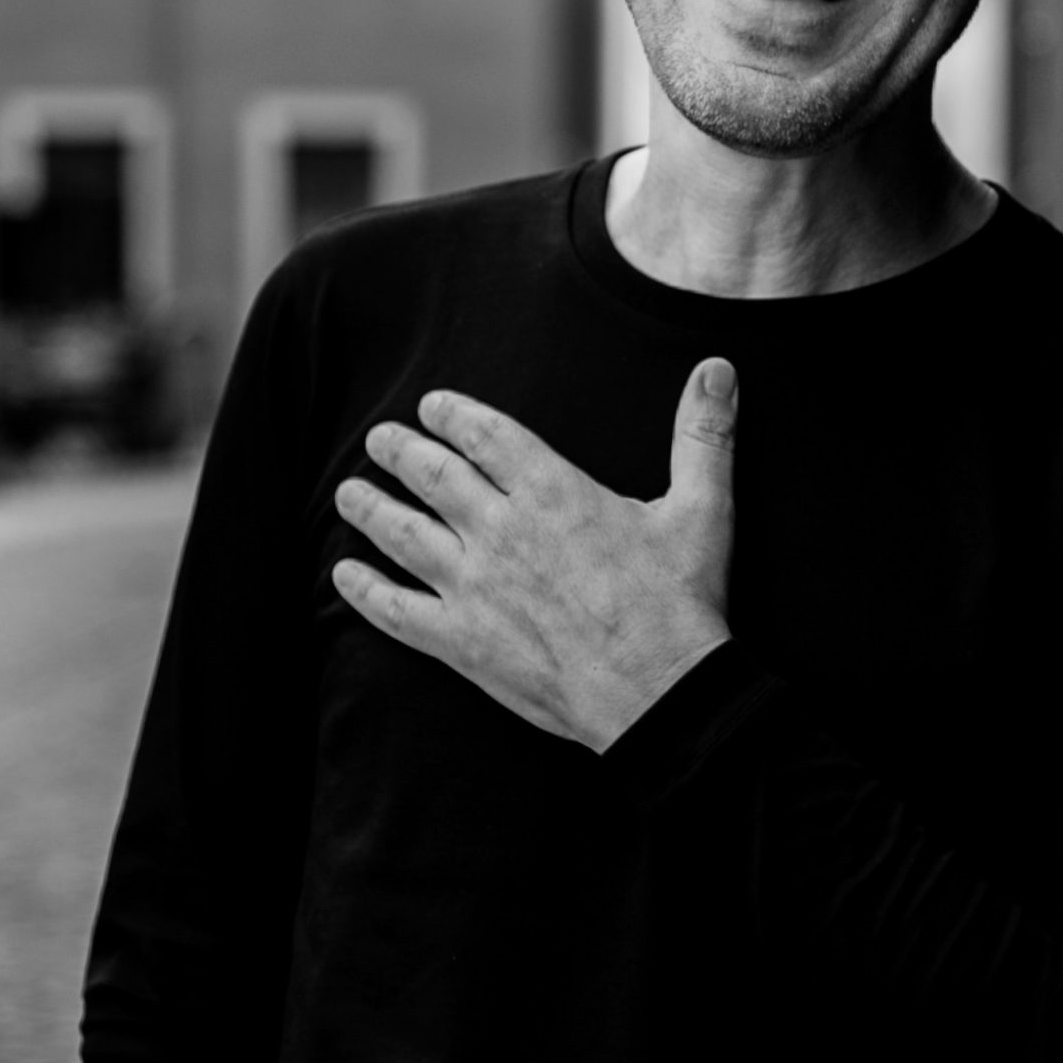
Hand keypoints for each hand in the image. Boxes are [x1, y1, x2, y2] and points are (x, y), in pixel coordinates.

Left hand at [331, 361, 737, 751]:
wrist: (659, 693)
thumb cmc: (681, 601)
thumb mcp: (703, 509)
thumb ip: (704, 434)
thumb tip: (718, 369)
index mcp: (555, 492)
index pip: (488, 436)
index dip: (455, 416)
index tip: (431, 407)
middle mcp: (503, 531)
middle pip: (434, 477)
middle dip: (400, 452)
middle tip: (378, 439)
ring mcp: (475, 588)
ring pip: (404, 536)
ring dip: (371, 509)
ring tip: (348, 491)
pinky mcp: (462, 641)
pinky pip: (397, 611)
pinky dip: (365, 592)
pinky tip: (344, 577)